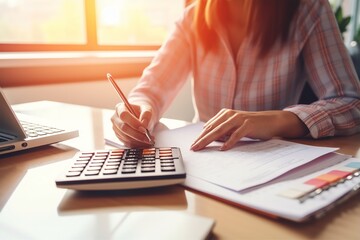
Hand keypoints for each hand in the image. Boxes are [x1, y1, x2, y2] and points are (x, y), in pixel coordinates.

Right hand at [111, 102, 153, 147]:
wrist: (141, 116)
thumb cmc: (142, 111)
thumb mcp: (147, 108)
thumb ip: (146, 114)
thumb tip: (144, 124)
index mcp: (120, 108)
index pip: (124, 115)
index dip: (133, 122)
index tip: (144, 128)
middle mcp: (115, 118)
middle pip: (123, 128)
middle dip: (136, 134)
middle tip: (147, 137)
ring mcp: (116, 128)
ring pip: (125, 137)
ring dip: (138, 140)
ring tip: (149, 139)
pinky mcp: (119, 137)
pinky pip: (127, 143)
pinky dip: (137, 144)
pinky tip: (145, 142)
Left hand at [191, 109, 307, 150]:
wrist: (271, 121)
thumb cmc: (251, 125)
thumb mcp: (235, 127)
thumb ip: (224, 131)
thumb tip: (212, 139)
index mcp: (225, 114)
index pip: (209, 127)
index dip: (200, 137)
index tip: (193, 146)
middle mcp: (230, 115)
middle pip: (212, 129)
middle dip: (201, 139)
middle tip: (193, 148)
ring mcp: (239, 119)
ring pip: (220, 130)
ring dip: (209, 140)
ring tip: (201, 147)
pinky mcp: (248, 124)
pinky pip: (236, 134)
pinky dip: (229, 142)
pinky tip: (223, 149)